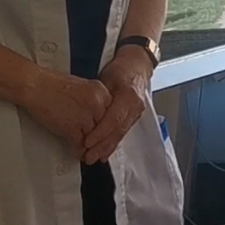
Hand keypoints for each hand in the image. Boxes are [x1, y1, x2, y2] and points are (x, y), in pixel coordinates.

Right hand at [19, 69, 111, 150]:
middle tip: (99, 148)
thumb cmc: (52, 85)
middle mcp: (97, 103)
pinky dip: (78, 150)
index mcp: (101, 91)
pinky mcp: (71, 127)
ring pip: (94, 138)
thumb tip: (97, 116)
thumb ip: (94, 101)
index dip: (108, 127)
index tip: (107, 134)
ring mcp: (85, 116)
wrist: (34, 85)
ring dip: (90, 148)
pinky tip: (78, 152)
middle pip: (105, 128)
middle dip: (101, 140)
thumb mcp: (82, 87)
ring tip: (89, 153)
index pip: (112, 114)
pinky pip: (79, 144)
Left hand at [80, 48, 152, 163]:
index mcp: (129, 97)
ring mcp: (136, 114)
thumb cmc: (120, 69)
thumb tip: (88, 113)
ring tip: (94, 158)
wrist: (137, 66)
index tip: (87, 143)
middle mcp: (135, 108)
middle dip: (103, 146)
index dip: (100, 133)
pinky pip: (122, 132)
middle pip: (118, 130)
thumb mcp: (108, 77)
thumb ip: (100, 96)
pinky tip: (105, 152)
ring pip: (121, 133)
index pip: (114, 119)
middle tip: (88, 157)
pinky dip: (113, 143)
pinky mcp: (133, 117)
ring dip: (107, 148)